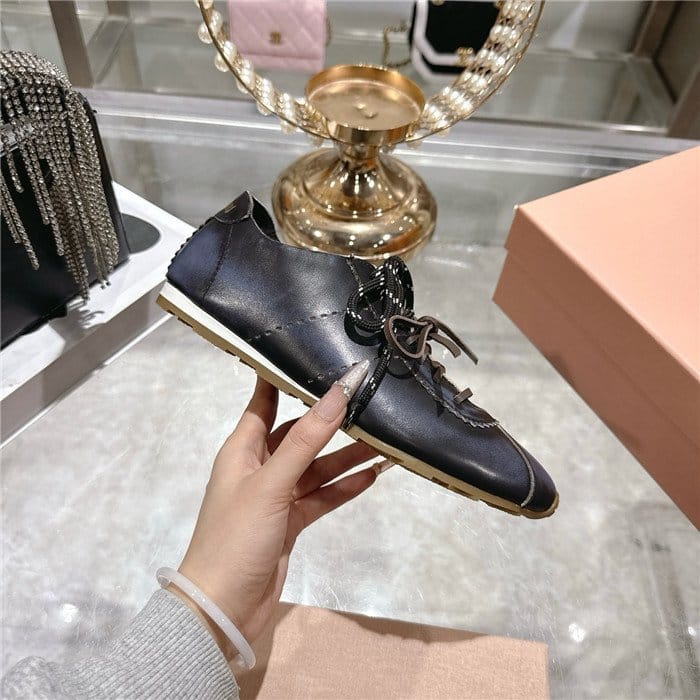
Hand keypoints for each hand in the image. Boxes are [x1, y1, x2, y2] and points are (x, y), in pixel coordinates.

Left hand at [171, 363, 388, 658]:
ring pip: (316, 467)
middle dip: (330, 420)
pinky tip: (372, 475)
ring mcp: (276, 495)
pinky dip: (344, 487)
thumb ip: (306, 440)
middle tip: (366, 399)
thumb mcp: (270, 483)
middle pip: (299, 434)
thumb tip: (337, 393)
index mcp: (243, 449)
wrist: (222, 608)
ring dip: (345, 456)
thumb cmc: (235, 536)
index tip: (312, 354)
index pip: (264, 401)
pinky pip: (321, 496)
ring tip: (383, 440)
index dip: (284, 377)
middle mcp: (259, 466)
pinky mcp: (290, 521)